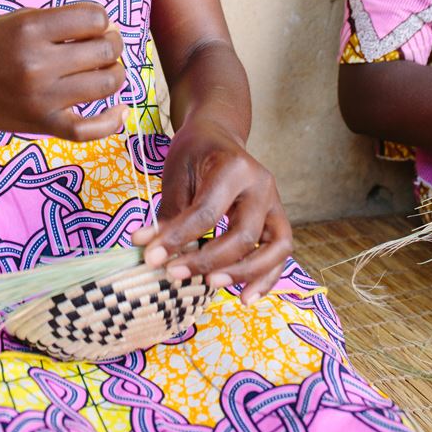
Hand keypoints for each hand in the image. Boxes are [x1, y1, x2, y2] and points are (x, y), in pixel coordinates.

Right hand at [0, 2, 127, 140]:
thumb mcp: (15, 19)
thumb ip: (56, 21)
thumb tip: (104, 27)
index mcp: (31, 29)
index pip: (95, 17)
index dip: (102, 20)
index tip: (95, 26)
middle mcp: (39, 63)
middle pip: (106, 49)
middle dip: (112, 44)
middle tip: (105, 46)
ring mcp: (42, 98)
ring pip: (107, 84)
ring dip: (115, 73)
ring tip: (106, 70)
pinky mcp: (42, 124)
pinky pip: (90, 129)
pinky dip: (112, 120)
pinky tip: (119, 109)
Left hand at [133, 114, 291, 303]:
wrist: (218, 134)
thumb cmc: (194, 152)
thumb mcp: (176, 173)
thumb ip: (168, 213)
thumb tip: (150, 251)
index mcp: (233, 167)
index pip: (206, 212)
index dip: (178, 239)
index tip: (151, 257)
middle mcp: (261, 185)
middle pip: (243, 234)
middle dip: (208, 260)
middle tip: (174, 273)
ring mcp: (275, 202)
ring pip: (274, 248)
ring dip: (245, 273)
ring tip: (212, 286)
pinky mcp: (277, 218)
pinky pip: (280, 254)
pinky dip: (266, 277)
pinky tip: (245, 297)